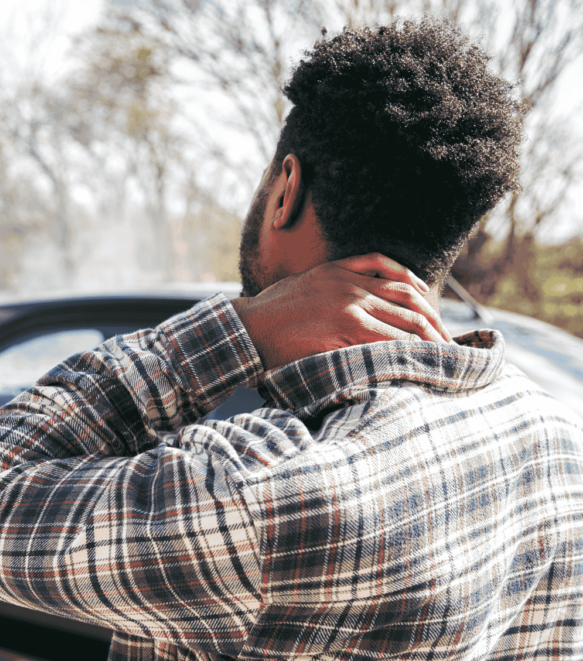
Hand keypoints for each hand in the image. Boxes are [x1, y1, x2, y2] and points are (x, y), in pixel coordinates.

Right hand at [232, 253, 452, 370]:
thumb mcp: (302, 286)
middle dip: (432, 321)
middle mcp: (350, 283)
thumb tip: (351, 303)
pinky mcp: (345, 327)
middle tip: (447, 340)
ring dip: (428, 337)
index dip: (420, 297)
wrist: (248, 327)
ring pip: (403, 318)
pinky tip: (418, 356)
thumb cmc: (269, 313)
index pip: (395, 276)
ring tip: (442, 353)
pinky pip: (387, 337)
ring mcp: (349, 304)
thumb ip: (330, 286)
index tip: (431, 315)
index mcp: (340, 269)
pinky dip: (406, 347)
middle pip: (408, 297)